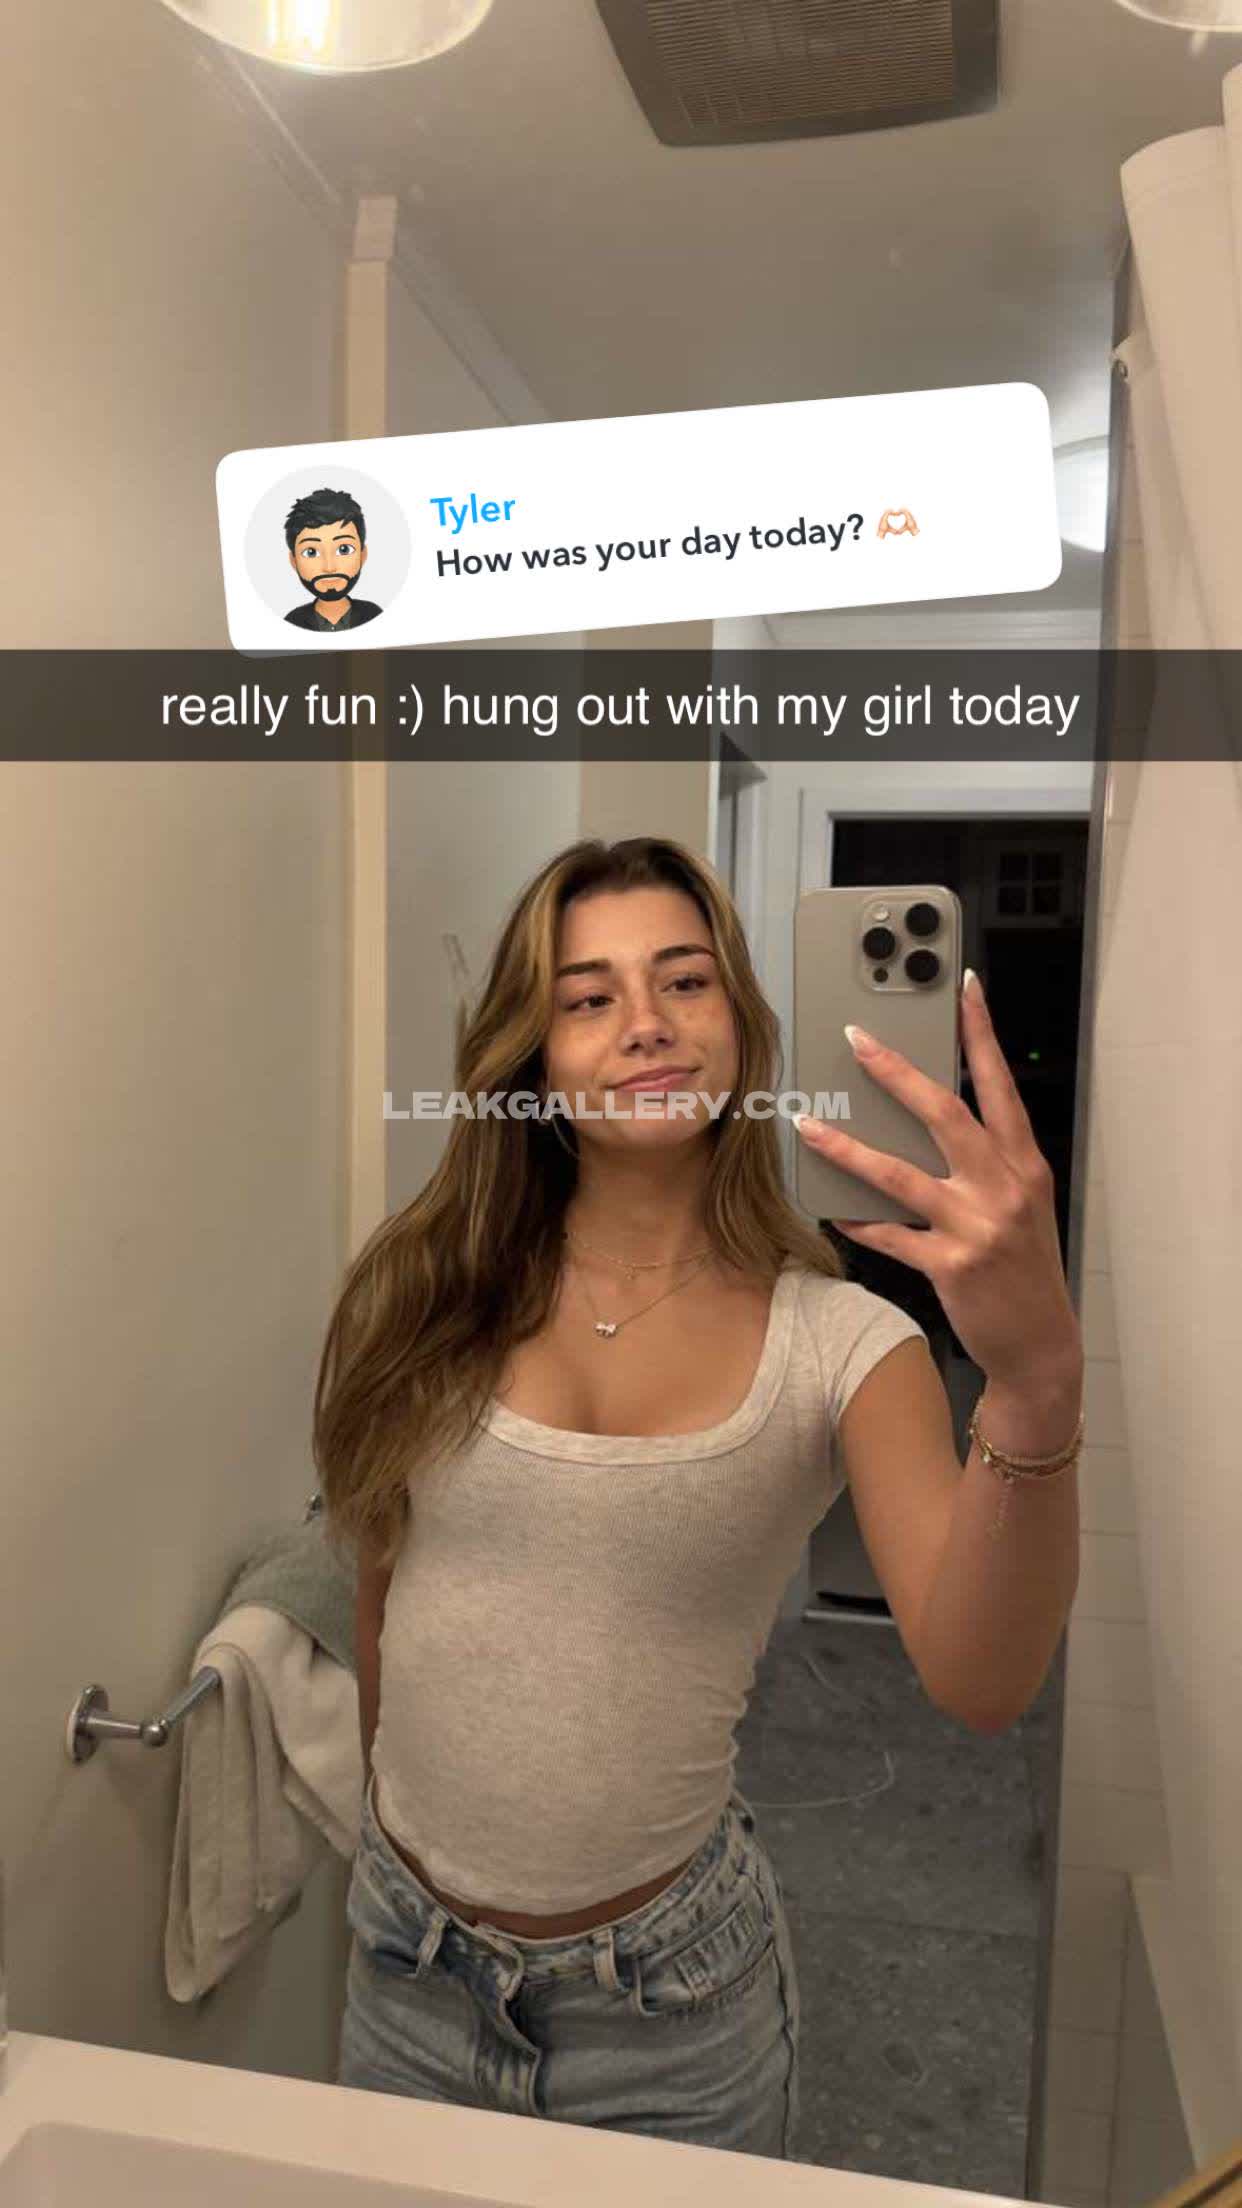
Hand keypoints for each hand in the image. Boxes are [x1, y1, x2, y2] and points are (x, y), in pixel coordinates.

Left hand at [795, 971, 1081, 1391]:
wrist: (1042, 1344)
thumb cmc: (1025, 1269)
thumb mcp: (1022, 1205)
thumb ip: (988, 1163)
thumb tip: (925, 1121)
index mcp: (1024, 1164)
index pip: (1002, 1083)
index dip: (983, 1032)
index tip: (965, 988)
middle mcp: (1004, 1187)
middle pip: (943, 1112)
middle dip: (894, 1071)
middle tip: (855, 1039)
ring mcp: (977, 1226)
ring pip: (899, 1173)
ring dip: (847, 1147)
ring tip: (808, 1126)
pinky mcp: (950, 1265)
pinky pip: (889, 1235)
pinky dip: (857, 1220)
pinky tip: (830, 1207)